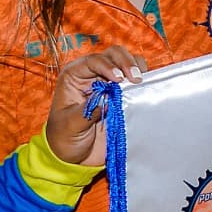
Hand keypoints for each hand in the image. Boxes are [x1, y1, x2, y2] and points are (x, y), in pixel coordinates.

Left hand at [43, 44, 143, 165]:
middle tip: (136, 78)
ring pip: (127, 62)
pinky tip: (146, 88)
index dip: (108, 66)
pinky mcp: (123, 94)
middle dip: (126, 62)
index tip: (119, 80)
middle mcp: (92, 74)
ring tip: (141, 82)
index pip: (94, 61)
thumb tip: (107, 99)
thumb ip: (86, 111)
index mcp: (74, 76)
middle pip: (113, 54)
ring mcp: (109, 83)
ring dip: (137, 68)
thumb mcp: (70, 126)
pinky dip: (144, 80)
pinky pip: (136, 80)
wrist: (75, 157)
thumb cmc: (65, 139)